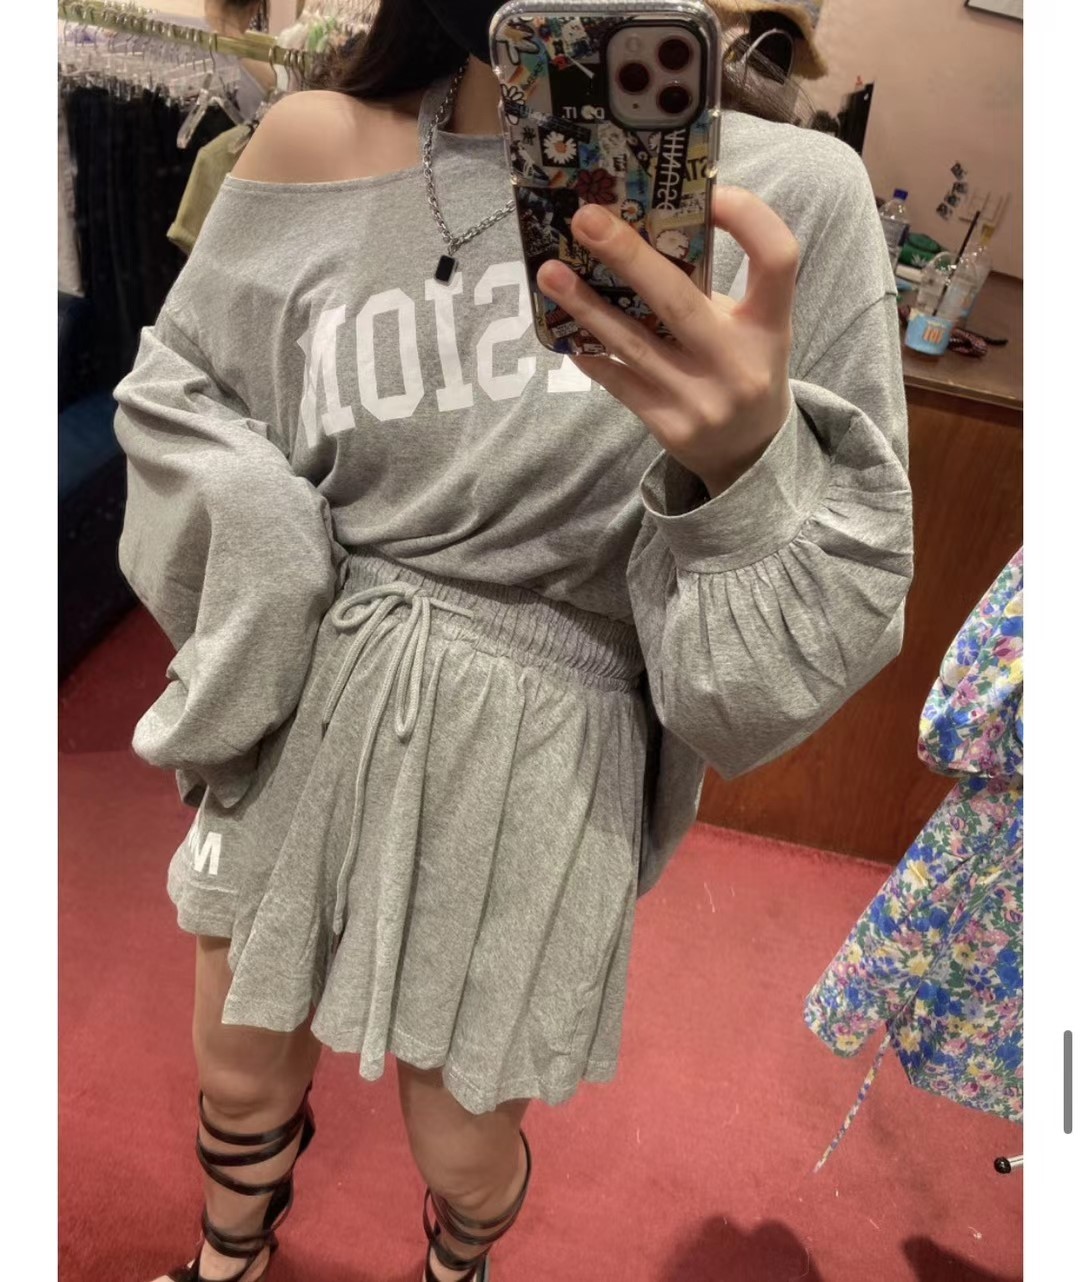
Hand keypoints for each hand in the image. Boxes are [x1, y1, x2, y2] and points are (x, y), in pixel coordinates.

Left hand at [536, 188, 798, 498]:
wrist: (748, 451)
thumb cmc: (741, 365)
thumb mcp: (748, 326)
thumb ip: (708, 287)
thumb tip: (636, 231)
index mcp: (770, 324)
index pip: (778, 257)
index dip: (749, 218)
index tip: (713, 193)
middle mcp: (739, 362)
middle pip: (679, 300)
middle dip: (627, 256)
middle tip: (585, 219)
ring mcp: (703, 399)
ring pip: (634, 343)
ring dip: (586, 306)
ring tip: (550, 274)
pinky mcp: (670, 426)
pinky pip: (619, 382)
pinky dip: (590, 353)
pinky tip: (564, 332)